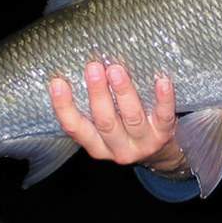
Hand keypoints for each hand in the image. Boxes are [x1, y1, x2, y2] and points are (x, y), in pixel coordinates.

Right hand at [48, 62, 185, 170]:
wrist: (163, 154)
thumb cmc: (127, 131)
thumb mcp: (106, 128)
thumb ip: (94, 107)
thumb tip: (76, 68)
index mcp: (97, 146)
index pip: (75, 128)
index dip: (64, 107)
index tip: (57, 83)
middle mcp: (118, 148)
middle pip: (105, 122)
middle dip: (98, 94)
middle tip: (93, 67)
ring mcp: (143, 143)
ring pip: (132, 118)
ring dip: (124, 92)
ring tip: (117, 69)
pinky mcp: (164, 135)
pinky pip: (164, 117)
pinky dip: (163, 99)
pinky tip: (162, 81)